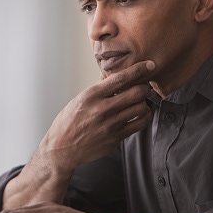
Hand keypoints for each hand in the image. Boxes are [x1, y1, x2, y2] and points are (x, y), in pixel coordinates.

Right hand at [40, 60, 154, 171]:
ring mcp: (110, 124)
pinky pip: (139, 124)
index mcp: (92, 95)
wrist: (63, 147)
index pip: (120, 78)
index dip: (139, 70)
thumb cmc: (70, 121)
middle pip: (136, 92)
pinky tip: (141, 113)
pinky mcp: (116, 137)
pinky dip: (145, 116)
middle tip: (144, 86)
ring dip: (144, 102)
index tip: (149, 65)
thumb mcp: (80, 99)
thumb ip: (99, 87)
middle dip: (145, 87)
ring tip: (140, 101)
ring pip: (141, 108)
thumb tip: (113, 73)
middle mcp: (102, 109)